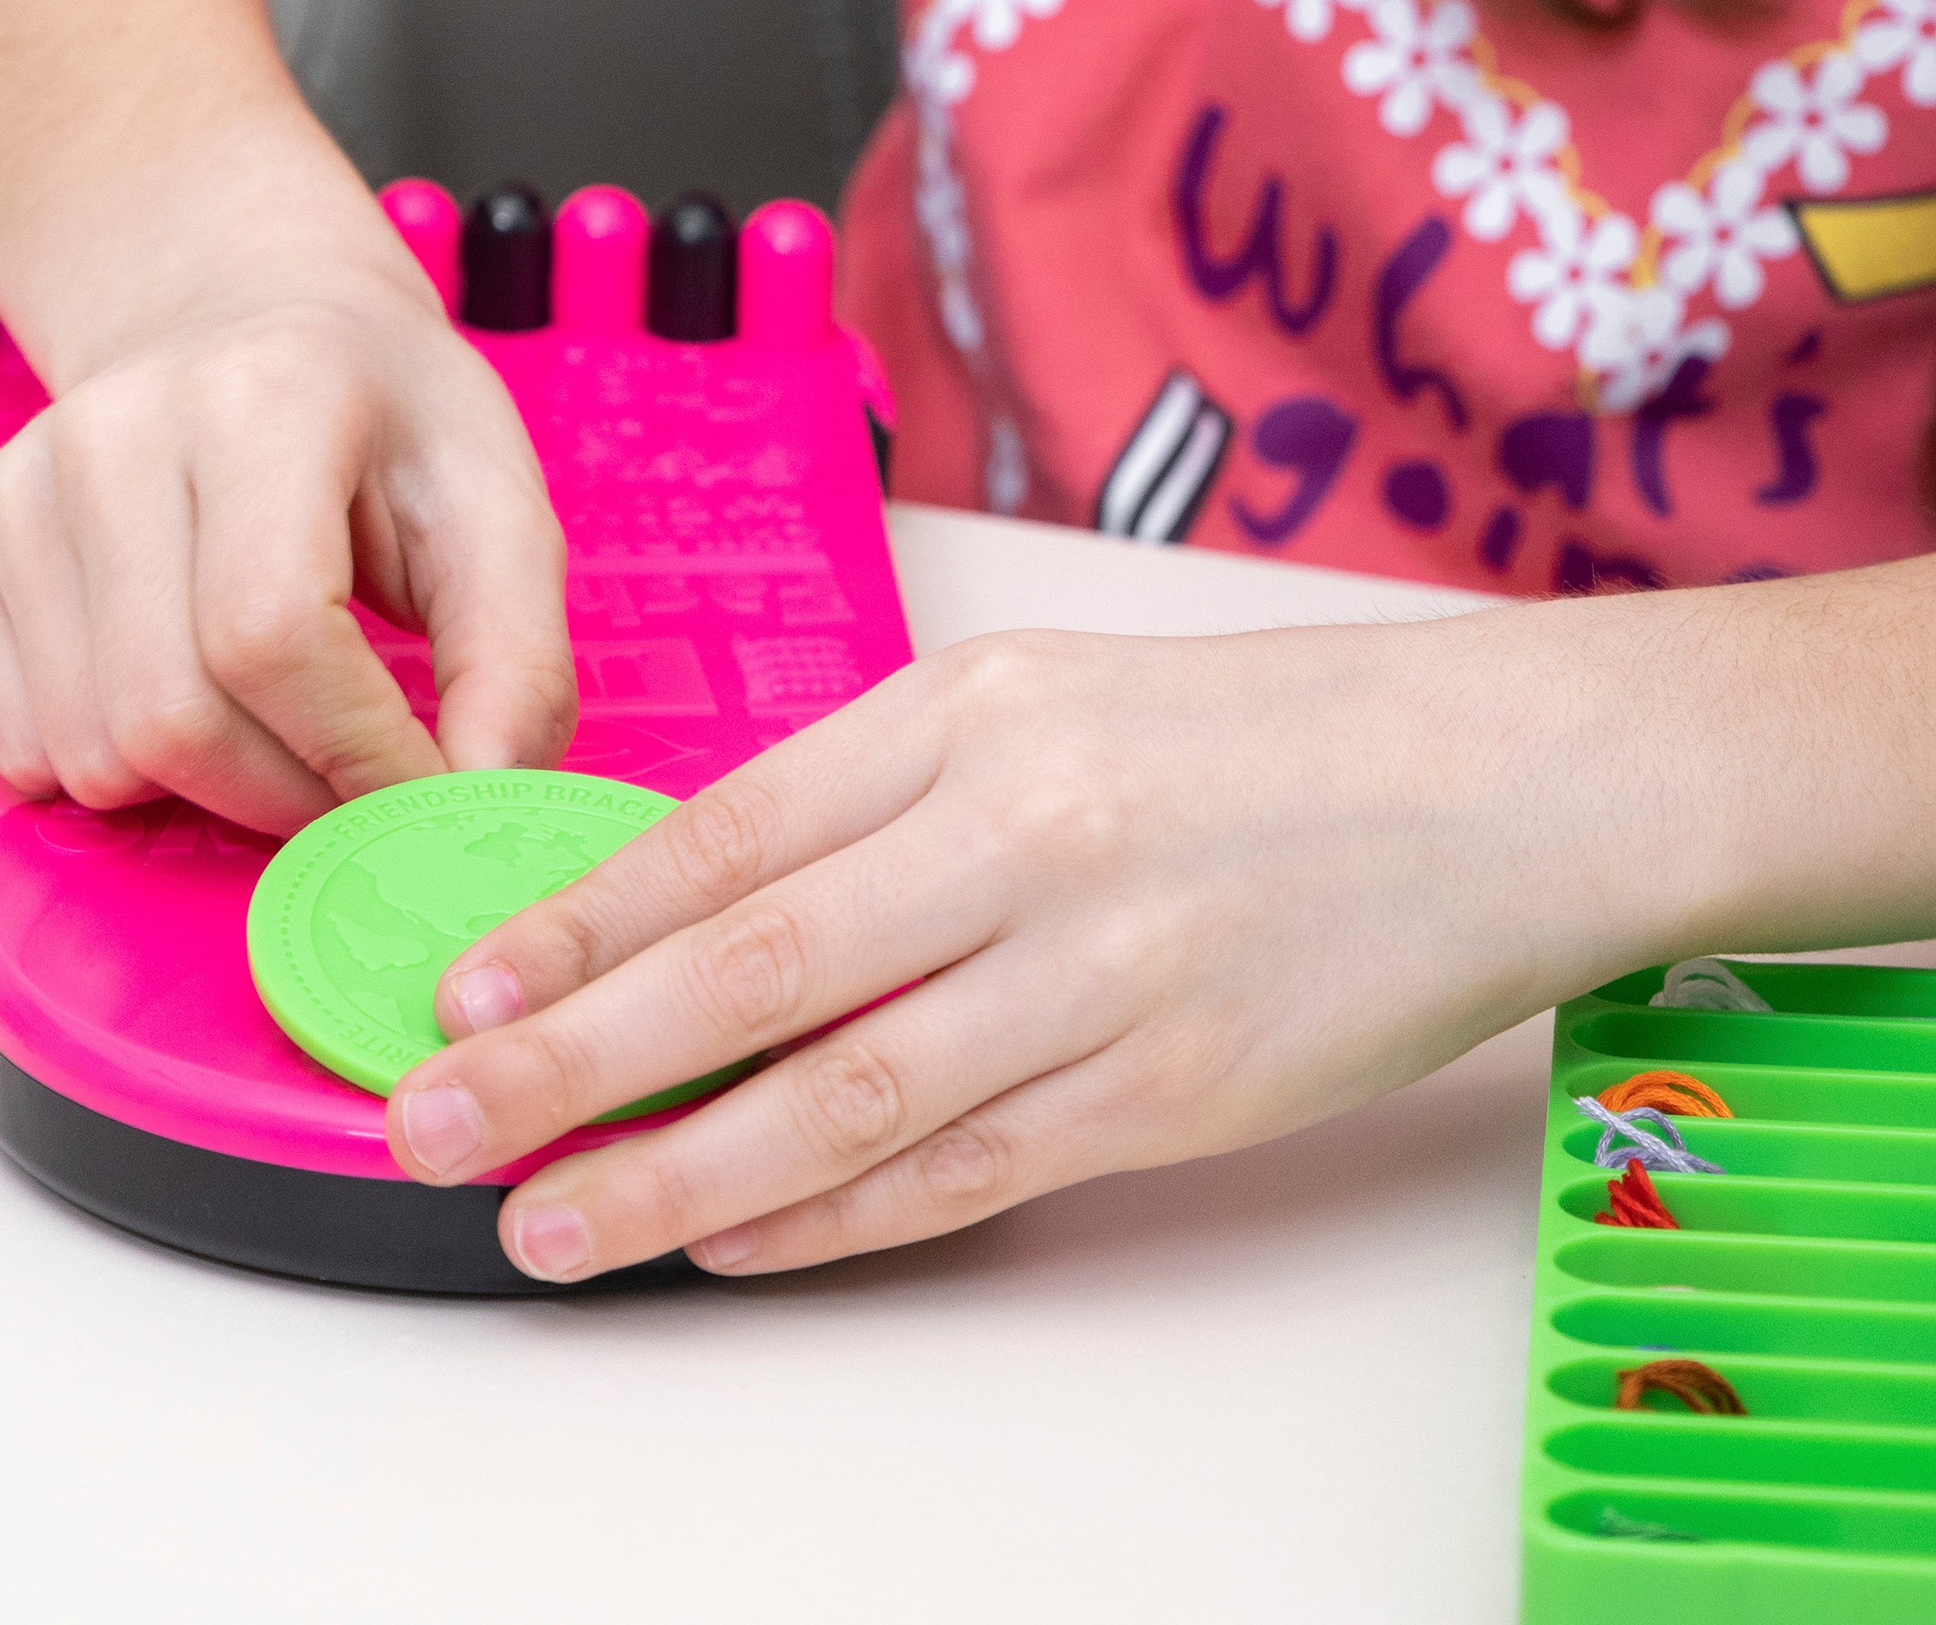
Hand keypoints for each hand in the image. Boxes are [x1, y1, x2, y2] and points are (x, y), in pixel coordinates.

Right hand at [0, 258, 575, 834]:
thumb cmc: (378, 417)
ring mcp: (19, 490)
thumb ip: (517, 657)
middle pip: (171, 715)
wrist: (246, 322)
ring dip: (203, 790)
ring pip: (90, 751)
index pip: (272, 636)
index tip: (423, 798)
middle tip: (355, 781)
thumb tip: (491, 800)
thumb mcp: (495, 503)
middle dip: (284, 793)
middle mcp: (114, 432)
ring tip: (279, 721)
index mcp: (262, 399)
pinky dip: (114, 770)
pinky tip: (185, 692)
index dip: (356, 755)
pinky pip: (17, 746)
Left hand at [383, 612, 1636, 1280]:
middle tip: (438, 1125)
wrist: (1497, 780)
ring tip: (554, 1222)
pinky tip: (738, 1234)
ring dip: (675, 1171)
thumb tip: (701, 907)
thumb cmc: (1265, 735)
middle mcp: (1029, 831)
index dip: (584, 923)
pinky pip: (966, 1169)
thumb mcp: (1059, 701)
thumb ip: (889, 791)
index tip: (466, 990)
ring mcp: (1106, 967)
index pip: (737, 827)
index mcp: (983, 712)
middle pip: (757, 965)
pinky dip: (834, 1215)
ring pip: (845, 1096)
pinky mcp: (1174, 1084)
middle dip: (574, 1061)